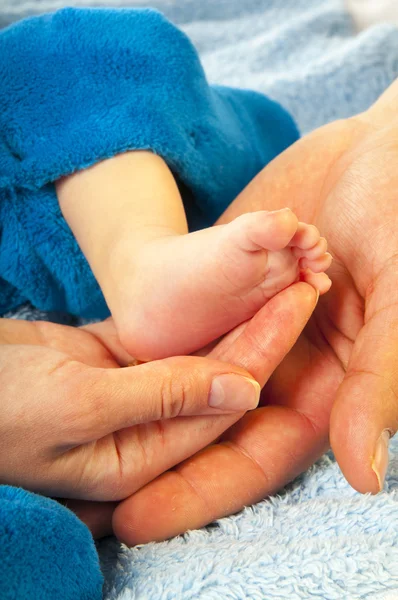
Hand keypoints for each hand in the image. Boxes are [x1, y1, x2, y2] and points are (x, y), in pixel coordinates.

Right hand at [0, 279, 316, 536]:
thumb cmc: (0, 409)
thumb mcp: (78, 405)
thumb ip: (161, 398)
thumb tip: (243, 389)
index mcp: (139, 458)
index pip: (220, 405)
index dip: (262, 353)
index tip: (297, 307)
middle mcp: (142, 431)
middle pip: (216, 379)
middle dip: (260, 333)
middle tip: (302, 284)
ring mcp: (128, 394)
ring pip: (195, 356)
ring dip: (233, 321)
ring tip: (274, 280)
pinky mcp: (110, 363)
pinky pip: (163, 339)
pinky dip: (193, 314)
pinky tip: (226, 288)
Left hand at [113, 79, 397, 544]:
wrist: (369, 149)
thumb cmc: (397, 213)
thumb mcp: (394, 295)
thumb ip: (375, 382)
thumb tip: (363, 476)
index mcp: (333, 382)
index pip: (264, 454)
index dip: (206, 490)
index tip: (140, 520)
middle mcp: (290, 366)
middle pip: (218, 435)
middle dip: (164, 473)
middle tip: (99, 512)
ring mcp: (253, 331)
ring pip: (195, 391)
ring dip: (146, 424)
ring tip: (83, 460)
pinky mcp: (227, 297)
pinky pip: (185, 337)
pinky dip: (150, 363)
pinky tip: (106, 385)